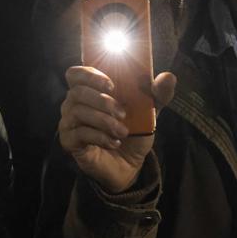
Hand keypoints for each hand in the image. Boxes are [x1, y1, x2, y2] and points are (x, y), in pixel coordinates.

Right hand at [59, 66, 176, 194]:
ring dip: (104, 121)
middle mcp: (74, 103)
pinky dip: (99, 137)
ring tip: (123, 131)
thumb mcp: (150, 111)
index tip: (112, 85)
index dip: (90, 75)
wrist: (130, 163)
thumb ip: (158, 93)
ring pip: (78, 112)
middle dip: (102, 101)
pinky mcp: (69, 141)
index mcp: (90, 89)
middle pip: (77, 92)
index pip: (76, 73)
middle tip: (123, 113)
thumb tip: (168, 77)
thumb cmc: (134, 130)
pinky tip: (114, 143)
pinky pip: (79, 133)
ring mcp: (69, 122)